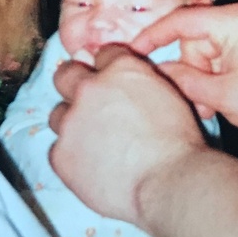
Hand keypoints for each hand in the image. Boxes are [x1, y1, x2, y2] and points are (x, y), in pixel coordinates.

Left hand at [48, 45, 205, 223]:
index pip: (104, 54)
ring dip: (72, 123)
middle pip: (66, 75)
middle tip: (87, 101)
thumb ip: (141, 84)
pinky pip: (58, 150)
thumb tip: (128, 88)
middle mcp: (89, 89)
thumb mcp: (169, 98)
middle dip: (74, 83)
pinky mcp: (60, 154)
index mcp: (121, 69)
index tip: (111, 81)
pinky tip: (91, 166)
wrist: (167, 181)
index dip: (108, 68)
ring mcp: (70, 122)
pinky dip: (72, 156)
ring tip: (93, 142)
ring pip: (58, 115)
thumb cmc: (179, 143)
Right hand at [131, 1, 237, 132]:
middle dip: (193, 71)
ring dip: (208, 77)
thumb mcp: (223, 95)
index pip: (178, 21)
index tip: (131, 52)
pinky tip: (228, 96)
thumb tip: (157, 72)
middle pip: (194, 39)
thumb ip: (184, 81)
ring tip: (219, 105)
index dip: (151, 38)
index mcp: (232, 20)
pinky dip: (222, 73)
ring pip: (210, 49)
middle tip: (202, 104)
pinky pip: (227, 50)